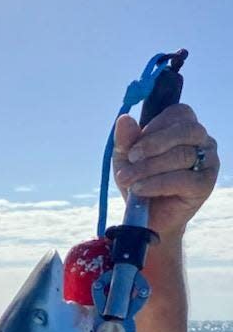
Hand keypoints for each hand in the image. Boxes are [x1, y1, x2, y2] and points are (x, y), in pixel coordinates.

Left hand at [112, 105, 218, 239]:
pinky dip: (157, 184)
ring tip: (128, 179)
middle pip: (185, 131)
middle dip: (153, 144)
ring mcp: (209, 162)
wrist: (146, 217)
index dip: (153, 128)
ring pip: (182, 155)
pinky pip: (184, 179)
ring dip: (149, 167)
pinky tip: (140, 189)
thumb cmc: (140, 180)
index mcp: (185, 127)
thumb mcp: (127, 159)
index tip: (132, 149)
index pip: (177, 114)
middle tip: (131, 159)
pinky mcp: (206, 184)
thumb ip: (126, 140)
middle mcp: (203, 141)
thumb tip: (124, 119)